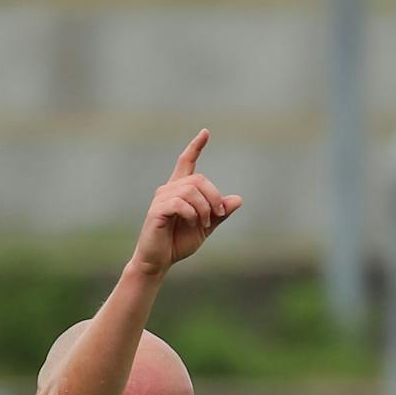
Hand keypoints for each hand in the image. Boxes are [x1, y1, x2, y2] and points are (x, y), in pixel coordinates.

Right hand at [131, 130, 242, 276]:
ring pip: (191, 190)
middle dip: (214, 196)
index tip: (205, 133)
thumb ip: (219, 214)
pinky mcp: (157, 210)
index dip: (196, 147)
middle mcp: (168, 190)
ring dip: (204, 208)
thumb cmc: (177, 243)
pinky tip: (192, 224)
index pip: (186, 162)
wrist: (158, 262)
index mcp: (179, 191)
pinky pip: (180, 203)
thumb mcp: (205, 227)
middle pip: (198, 179)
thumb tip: (238, 199)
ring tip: (204, 224)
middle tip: (218, 215)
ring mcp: (161, 199)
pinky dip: (192, 214)